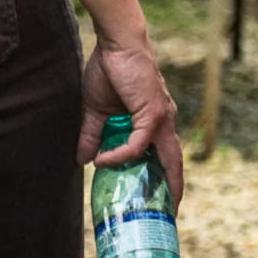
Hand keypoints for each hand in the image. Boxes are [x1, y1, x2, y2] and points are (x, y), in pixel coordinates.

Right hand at [80, 31, 184, 209]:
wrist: (116, 44)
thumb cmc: (110, 71)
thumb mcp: (96, 110)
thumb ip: (92, 135)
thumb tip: (83, 159)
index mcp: (154, 121)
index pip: (166, 155)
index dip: (166, 177)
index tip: (162, 199)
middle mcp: (164, 121)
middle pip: (174, 162)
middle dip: (174, 188)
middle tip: (170, 213)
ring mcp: (161, 117)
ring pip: (166, 157)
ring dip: (162, 181)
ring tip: (153, 203)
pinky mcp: (152, 112)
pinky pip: (137, 144)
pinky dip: (121, 155)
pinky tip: (104, 160)